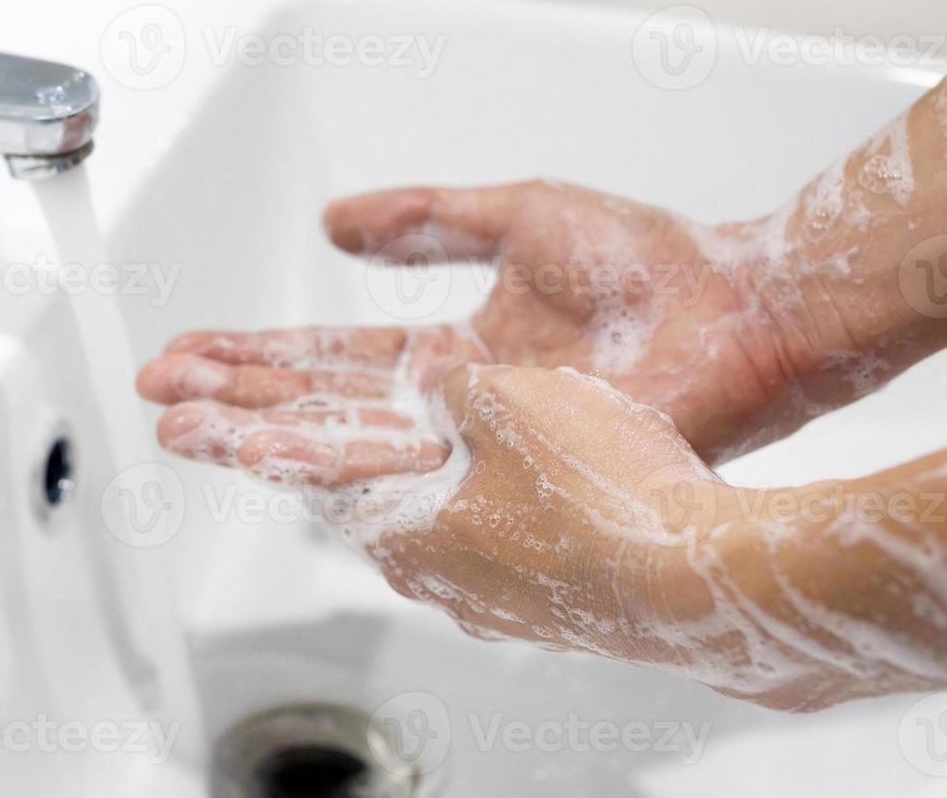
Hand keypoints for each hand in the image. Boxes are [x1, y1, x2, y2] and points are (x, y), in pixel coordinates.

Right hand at [140, 181, 804, 464]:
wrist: (738, 310)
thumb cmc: (653, 264)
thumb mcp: (514, 214)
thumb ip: (423, 219)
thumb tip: (332, 219)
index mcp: (444, 352)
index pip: (326, 358)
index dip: (253, 353)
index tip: (188, 347)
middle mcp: (445, 405)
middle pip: (315, 404)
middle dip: (229, 397)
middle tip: (155, 394)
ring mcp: (470, 439)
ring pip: (341, 440)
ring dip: (256, 432)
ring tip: (183, 427)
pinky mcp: (500, 461)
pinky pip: (399, 465)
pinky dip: (329, 460)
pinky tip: (272, 456)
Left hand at [342, 364, 906, 712]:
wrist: (707, 578)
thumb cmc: (600, 496)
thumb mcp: (501, 397)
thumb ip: (449, 389)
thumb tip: (442, 393)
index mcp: (400, 537)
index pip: (326, 475)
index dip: (311, 428)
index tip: (292, 410)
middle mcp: (439, 585)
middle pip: (387, 499)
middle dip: (377, 450)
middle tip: (378, 408)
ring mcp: (501, 606)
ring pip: (456, 522)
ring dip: (453, 477)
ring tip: (477, 429)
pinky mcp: (560, 611)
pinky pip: (515, 544)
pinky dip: (509, 503)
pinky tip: (546, 470)